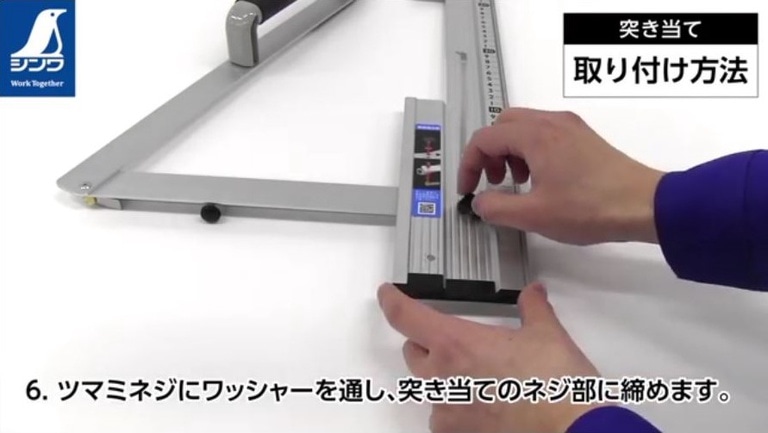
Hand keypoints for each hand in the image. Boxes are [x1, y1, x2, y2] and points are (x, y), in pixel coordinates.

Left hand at [377, 282, 606, 432]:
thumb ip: (533, 307)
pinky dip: (454, 409)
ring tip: (475, 378)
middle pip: (413, 352)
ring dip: (441, 379)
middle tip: (453, 342)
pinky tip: (480, 405)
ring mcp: (447, 408)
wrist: (571, 429)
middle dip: (426, 344)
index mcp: (456, 342)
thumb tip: (533, 293)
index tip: (387, 294)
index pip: (406, 316)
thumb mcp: (546, 332)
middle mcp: (443, 375)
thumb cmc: (555, 385)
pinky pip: (442, 418)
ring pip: (428, 387)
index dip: (392, 301)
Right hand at [458, 108, 664, 244]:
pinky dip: (530, 151)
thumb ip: (496, 208)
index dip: (469, 164)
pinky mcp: (582, 137)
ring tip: (516, 184)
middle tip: (492, 182)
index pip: (485, 139)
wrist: (644, 205)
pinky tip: (539, 180)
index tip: (468, 189)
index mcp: (535, 135)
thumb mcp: (534, 215)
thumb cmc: (593, 208)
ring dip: (509, 152)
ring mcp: (569, 127)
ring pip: (523, 127)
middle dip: (489, 153)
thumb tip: (479, 202)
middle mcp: (551, 123)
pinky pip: (544, 133)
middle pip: (502, 125)